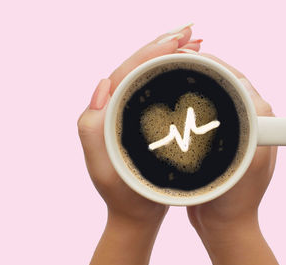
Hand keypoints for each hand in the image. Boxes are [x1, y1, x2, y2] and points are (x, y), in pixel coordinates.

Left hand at [77, 23, 200, 264]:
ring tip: (194, 43)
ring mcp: (134, 111)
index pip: (126, 71)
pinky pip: (160, 89)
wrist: (135, 211)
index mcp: (105, 111)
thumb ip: (91, 128)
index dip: (150, 52)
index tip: (176, 39)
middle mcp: (117, 106)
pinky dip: (175, 73)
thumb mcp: (101, 166)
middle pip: (140, 66)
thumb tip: (102, 84)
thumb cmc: (119, 192)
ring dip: (171, 55)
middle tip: (190, 33)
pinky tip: (190, 67)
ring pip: (151, 74)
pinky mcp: (148, 119)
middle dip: (164, 46)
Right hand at [187, 54, 278, 264]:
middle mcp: (245, 120)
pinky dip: (185, 107)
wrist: (224, 223)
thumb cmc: (238, 198)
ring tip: (168, 80)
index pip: (238, 80)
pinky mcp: (213, 140)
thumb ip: (257, 132)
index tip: (190, 58)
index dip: (215, 65)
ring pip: (208, 98)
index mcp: (260, 120)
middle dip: (199, 73)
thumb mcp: (252, 164)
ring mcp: (228, 130)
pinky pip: (199, 115)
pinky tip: (169, 105)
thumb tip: (254, 96)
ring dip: (190, 88)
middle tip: (173, 66)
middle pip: (221, 84)